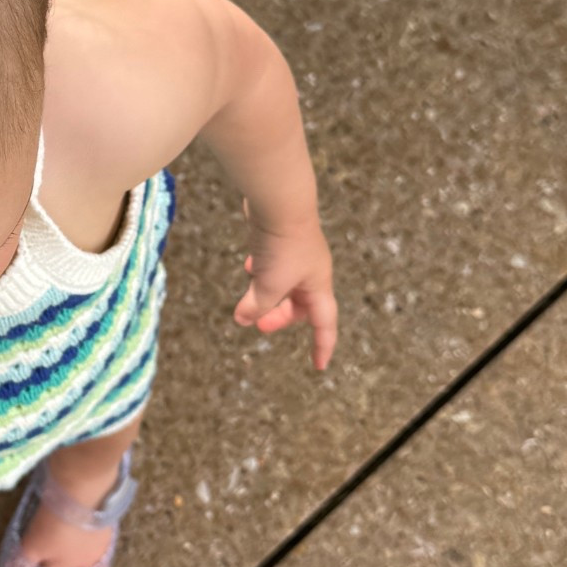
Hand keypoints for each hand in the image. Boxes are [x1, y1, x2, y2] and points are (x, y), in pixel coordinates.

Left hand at [232, 209, 337, 370]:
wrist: (279, 200)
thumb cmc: (282, 246)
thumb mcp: (269, 285)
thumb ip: (256, 306)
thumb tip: (242, 319)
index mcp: (318, 285)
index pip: (324, 323)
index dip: (322, 345)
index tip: (319, 366)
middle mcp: (312, 270)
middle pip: (300, 305)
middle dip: (279, 317)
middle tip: (258, 324)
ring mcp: (297, 254)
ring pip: (283, 284)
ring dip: (266, 293)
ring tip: (250, 292)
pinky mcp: (280, 240)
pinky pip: (271, 264)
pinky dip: (260, 270)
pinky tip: (248, 263)